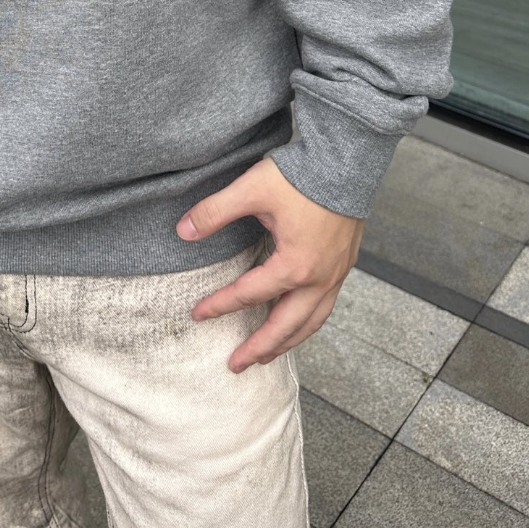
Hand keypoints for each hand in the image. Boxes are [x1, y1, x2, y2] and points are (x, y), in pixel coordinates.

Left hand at [177, 155, 363, 373]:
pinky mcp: (344, 266)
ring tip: (266, 356)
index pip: (248, 295)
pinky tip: (296, 322)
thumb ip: (214, 212)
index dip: (219, 305)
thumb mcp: (250, 190)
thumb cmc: (300, 176)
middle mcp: (319, 279)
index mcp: (294, 266)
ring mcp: (335, 275)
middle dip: (259, 348)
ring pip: (311, 322)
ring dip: (287, 342)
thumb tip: (182, 231)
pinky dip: (307, 323)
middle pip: (286, 327)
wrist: (346, 162)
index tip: (197, 314)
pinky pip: (325, 308)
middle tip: (235, 365)